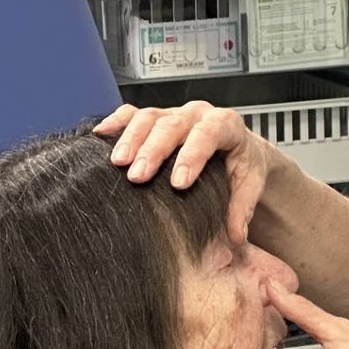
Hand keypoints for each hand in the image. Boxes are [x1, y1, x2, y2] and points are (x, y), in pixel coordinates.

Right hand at [94, 102, 268, 243]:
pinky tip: (99, 136)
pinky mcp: (155, 117)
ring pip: (149, 117)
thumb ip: (242, 207)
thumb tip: (236, 236)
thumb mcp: (249, 183)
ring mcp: (174, 113)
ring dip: (131, 139)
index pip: (209, 134)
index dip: (192, 156)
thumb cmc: (241, 163)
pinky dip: (116, 122)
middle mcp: (198, 114)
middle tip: (138, 177)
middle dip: (154, 151)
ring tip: (117, 163)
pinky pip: (132, 114)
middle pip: (173, 125)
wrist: (237, 147)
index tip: (178, 183)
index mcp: (226, 124)